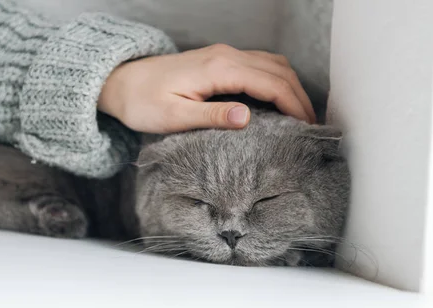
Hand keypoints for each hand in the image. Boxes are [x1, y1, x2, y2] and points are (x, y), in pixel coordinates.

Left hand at [98, 44, 315, 132]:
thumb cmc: (143, 102)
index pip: (271, 83)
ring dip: (290, 86)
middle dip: (299, 96)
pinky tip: (277, 101)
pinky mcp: (218, 61)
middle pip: (278, 70)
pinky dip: (275, 81)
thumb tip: (247, 118)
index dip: (294, 105)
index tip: (307, 128)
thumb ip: (211, 116)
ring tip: (299, 115)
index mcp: (219, 69)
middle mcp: (226, 56)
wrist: (122, 82)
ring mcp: (223, 55)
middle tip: (311, 125)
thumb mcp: (174, 116)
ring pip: (271, 64)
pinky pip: (258, 65)